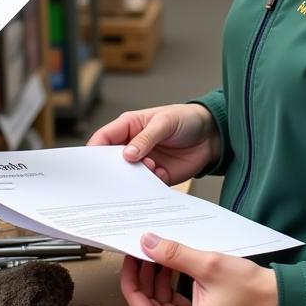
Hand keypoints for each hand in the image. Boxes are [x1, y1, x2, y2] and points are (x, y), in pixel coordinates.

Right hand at [88, 103, 219, 184]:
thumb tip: (127, 154)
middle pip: (112, 161)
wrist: (212, 135)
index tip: (92, 164)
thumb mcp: (164, 122)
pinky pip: (147, 186)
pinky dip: (149, 185)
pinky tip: (160, 175)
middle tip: (116, 175)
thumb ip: (146, 138)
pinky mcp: (158, 176)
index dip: (94, 151)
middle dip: (112, 169)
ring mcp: (144, 162)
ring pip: (128, 176)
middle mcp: (133, 146)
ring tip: (151, 167)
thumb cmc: (186, 119)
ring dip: (134, 177)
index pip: (104, 138)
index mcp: (128, 127)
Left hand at [120, 234, 278, 305]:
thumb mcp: (209, 265)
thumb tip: (147, 243)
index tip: (129, 264)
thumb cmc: (253, 289)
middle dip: (146, 282)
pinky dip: (174, 292)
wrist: (284, 302)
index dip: (133, 287)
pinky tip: (172, 269)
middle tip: (142, 254)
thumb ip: (174, 254)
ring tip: (158, 257)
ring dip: (159, 285)